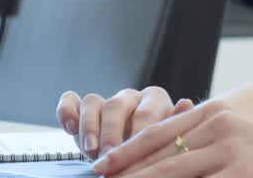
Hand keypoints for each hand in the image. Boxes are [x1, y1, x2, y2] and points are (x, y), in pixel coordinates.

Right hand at [56, 87, 194, 159]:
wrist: (133, 153)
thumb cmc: (155, 145)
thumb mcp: (168, 136)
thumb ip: (174, 122)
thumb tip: (185, 102)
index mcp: (155, 99)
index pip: (146, 112)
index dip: (138, 135)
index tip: (133, 154)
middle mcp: (130, 96)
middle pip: (117, 105)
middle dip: (112, 132)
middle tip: (109, 155)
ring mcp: (105, 101)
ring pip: (93, 102)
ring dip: (90, 127)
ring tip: (91, 149)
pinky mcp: (81, 108)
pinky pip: (70, 101)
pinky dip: (66, 111)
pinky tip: (69, 128)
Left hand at [91, 99, 252, 177]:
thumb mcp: (243, 138)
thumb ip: (207, 144)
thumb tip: (164, 162)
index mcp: (219, 114)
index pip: (159, 133)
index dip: (126, 154)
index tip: (101, 169)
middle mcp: (221, 129)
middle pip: (158, 160)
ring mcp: (230, 155)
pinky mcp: (239, 177)